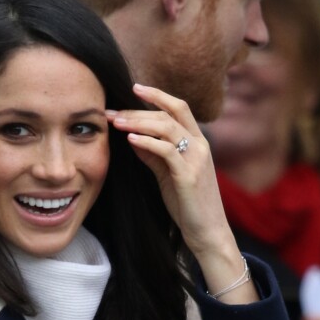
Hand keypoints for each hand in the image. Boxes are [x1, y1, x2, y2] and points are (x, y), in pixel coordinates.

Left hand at [106, 84, 257, 303]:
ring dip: (139, 122)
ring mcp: (196, 159)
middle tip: (113, 110)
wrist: (207, 232)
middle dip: (139, 109)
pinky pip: (167, 151)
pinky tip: (130, 140)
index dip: (157, 95)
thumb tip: (132, 137)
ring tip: (116, 121)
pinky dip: (147, 142)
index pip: (178, 108)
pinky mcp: (188, 175)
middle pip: (170, 114)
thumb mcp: (167, 174)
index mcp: (197, 142)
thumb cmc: (187, 203)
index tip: (134, 88)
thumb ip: (153, 154)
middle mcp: (200, 146)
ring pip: (168, 128)